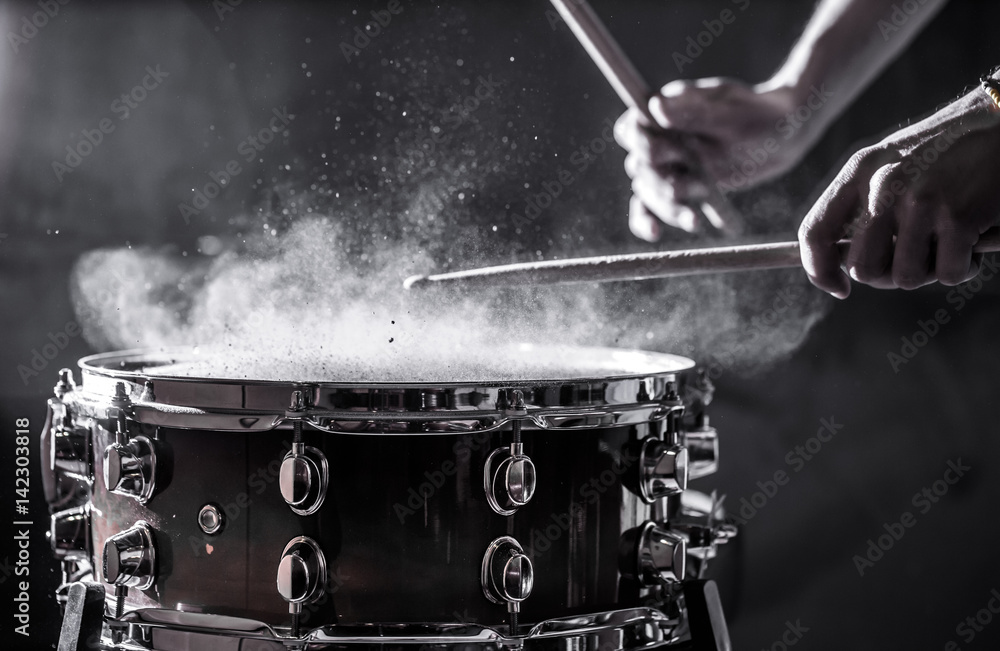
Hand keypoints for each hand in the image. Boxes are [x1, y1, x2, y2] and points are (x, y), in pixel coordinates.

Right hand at [615, 77, 806, 239]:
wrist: (781, 137)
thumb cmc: (758, 114)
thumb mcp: (730, 111)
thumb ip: (694, 110)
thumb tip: (657, 107)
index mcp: (665, 112)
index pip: (632, 128)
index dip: (638, 141)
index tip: (657, 151)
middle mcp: (660, 138)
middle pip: (639, 165)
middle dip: (661, 179)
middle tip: (690, 186)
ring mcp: (668, 165)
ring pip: (647, 190)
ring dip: (666, 207)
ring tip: (694, 221)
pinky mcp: (677, 187)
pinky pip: (649, 206)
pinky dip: (648, 221)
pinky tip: (655, 233)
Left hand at [798, 88, 999, 297]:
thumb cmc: (949, 151)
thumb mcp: (891, 163)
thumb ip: (863, 206)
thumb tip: (842, 266)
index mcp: (858, 171)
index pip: (815, 233)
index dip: (820, 270)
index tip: (840, 288)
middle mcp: (882, 186)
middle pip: (863, 268)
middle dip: (890, 274)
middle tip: (918, 256)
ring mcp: (919, 201)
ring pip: (906, 277)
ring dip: (931, 271)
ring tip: (949, 241)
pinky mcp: (957, 215)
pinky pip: (949, 274)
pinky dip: (965, 266)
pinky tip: (974, 238)